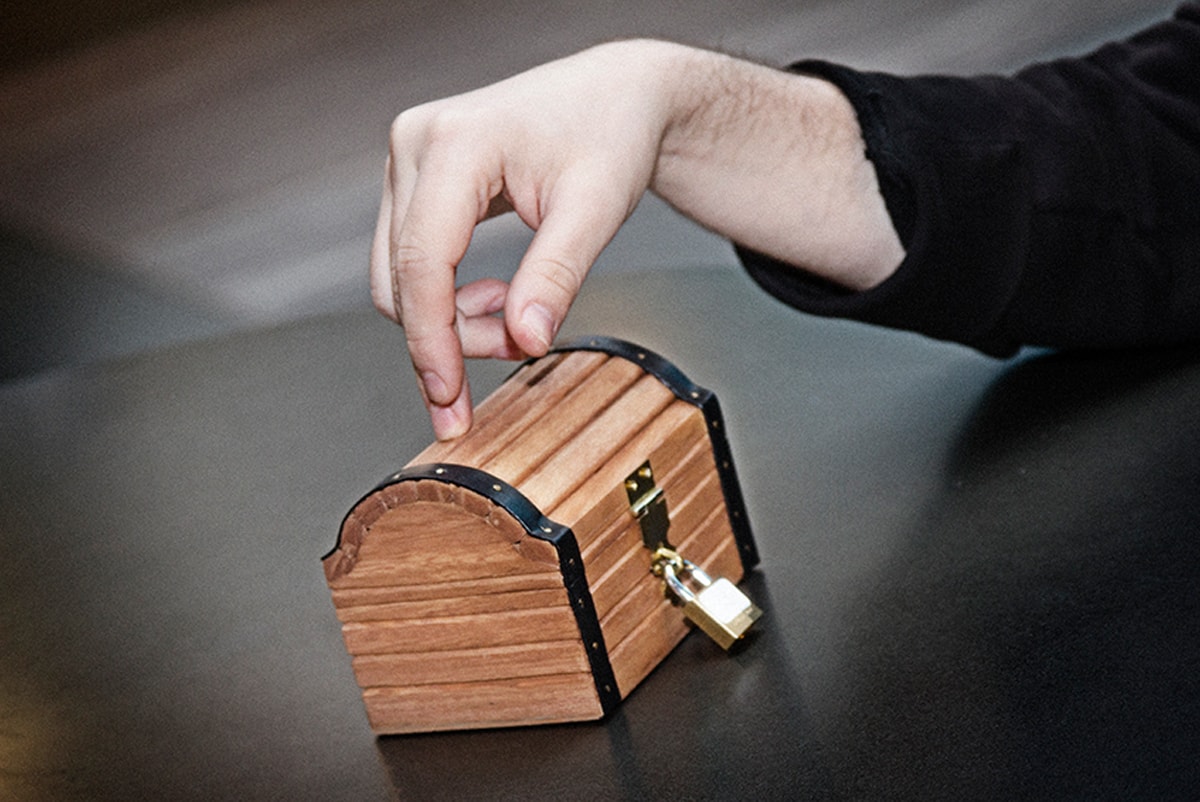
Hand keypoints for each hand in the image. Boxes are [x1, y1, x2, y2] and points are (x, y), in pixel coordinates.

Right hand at [372, 41, 678, 437]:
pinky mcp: (414, 177)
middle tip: (520, 347)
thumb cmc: (610, 134)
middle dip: (453, 335)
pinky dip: (448, 295)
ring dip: (450, 319)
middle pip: (401, 279)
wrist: (615, 95)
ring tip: (516, 316)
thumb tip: (526, 339)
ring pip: (397, 276)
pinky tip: (497, 295)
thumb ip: (557, 277)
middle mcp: (415, 144)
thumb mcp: (597, 210)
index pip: (422, 263)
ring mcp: (408, 159)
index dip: (433, 341)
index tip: (449, 398)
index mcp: (455, 144)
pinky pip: (409, 258)